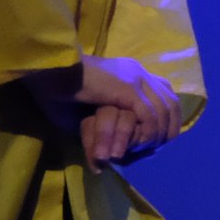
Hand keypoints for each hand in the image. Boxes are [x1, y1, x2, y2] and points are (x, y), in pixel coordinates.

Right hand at [28, 54, 180, 167]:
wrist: (48, 69)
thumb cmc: (60, 87)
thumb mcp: (92, 100)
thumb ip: (110, 112)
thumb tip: (118, 136)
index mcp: (131, 71)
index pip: (165, 92)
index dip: (168, 116)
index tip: (162, 135)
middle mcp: (138, 72)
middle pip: (170, 102)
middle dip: (170, 127)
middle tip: (160, 147)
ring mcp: (134, 78)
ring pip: (162, 111)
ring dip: (157, 134)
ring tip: (147, 150)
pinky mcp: (127, 88)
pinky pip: (148, 116)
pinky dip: (146, 133)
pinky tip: (137, 144)